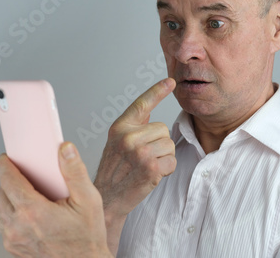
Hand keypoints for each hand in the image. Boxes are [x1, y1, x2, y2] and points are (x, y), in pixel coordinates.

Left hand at [0, 142, 112, 257]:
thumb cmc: (88, 237)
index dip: (5, 165)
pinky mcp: (15, 249)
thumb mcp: (89, 199)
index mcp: (34, 212)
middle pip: (1, 193)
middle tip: (27, 176)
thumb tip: (66, 149)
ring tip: (30, 195)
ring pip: (1, 209)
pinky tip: (31, 213)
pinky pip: (5, 225)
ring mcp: (15, 240)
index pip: (8, 179)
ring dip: (11, 199)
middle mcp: (19, 227)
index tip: (6, 158)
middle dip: (11, 181)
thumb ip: (75, 171)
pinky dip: (13, 215)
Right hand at [93, 78, 176, 252]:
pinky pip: (172, 161)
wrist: (107, 198)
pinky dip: (166, 170)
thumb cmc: (115, 170)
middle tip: (142, 158)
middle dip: (159, 144)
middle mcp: (128, 137)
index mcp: (120, 127)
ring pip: (169, 145)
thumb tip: (150, 105)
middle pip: (163, 129)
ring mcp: (139, 152)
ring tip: (145, 166)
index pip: (142, 104)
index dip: (157, 91)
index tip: (171, 81)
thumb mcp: (117, 141)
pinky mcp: (150, 167)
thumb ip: (133, 125)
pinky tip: (151, 175)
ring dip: (163, 157)